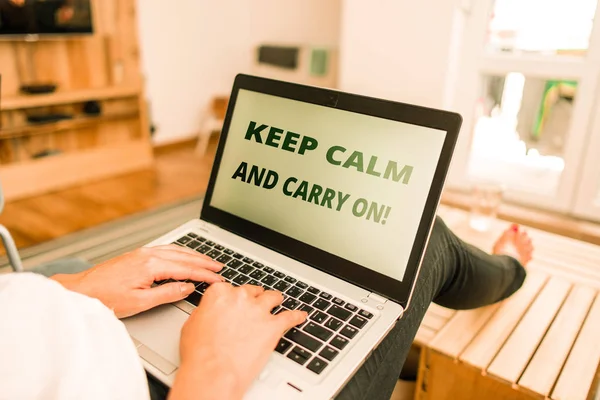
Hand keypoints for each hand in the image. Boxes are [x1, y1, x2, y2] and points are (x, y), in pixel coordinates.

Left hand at [51, 245, 222, 317]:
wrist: (81, 290)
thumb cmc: (105, 298)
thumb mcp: (140, 302)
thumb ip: (168, 293)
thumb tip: (188, 288)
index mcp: (151, 265)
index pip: (187, 269)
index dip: (205, 275)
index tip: (218, 280)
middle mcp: (148, 255)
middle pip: (184, 256)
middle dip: (204, 262)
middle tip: (220, 268)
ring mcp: (142, 252)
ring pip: (176, 250)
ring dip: (194, 255)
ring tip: (208, 261)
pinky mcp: (137, 254)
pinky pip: (166, 249)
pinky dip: (181, 252)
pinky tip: (184, 255)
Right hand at [169, 283, 306, 399]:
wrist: (213, 372)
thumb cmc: (200, 354)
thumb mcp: (192, 325)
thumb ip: (206, 311)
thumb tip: (211, 312)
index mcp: (220, 294)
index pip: (231, 288)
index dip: (235, 297)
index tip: (237, 301)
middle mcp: (240, 298)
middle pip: (253, 291)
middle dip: (254, 298)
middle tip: (255, 305)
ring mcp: (258, 311)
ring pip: (273, 297)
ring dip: (275, 300)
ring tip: (278, 302)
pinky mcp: (273, 326)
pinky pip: (290, 317)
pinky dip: (296, 316)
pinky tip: (300, 316)